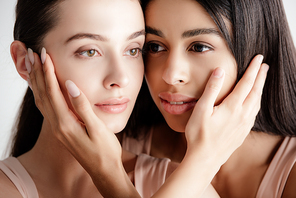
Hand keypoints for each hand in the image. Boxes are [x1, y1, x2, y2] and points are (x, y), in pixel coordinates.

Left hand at [27, 48, 138, 196]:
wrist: (103, 171)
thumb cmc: (104, 151)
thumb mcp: (97, 128)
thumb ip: (83, 106)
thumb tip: (71, 85)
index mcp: (65, 123)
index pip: (53, 92)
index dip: (48, 72)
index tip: (44, 54)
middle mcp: (57, 126)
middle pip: (42, 95)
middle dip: (37, 73)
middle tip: (31, 54)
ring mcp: (57, 129)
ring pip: (41, 101)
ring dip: (36, 82)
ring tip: (32, 66)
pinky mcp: (61, 130)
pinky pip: (46, 109)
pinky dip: (41, 94)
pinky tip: (42, 89)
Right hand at [185, 55, 267, 163]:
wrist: (205, 159)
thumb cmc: (199, 134)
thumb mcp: (201, 110)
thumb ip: (212, 89)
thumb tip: (220, 71)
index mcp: (232, 107)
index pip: (246, 83)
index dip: (253, 69)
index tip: (259, 58)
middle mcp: (242, 115)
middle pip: (255, 91)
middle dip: (260, 76)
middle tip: (264, 65)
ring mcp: (244, 125)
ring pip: (257, 102)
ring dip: (260, 89)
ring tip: (262, 80)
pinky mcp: (243, 132)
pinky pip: (254, 113)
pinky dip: (257, 102)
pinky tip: (254, 102)